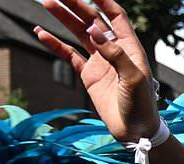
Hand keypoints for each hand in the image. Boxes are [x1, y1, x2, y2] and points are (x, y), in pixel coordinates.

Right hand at [34, 0, 159, 142]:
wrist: (135, 130)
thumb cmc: (142, 105)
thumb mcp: (133, 78)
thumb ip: (115, 54)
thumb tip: (93, 30)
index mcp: (129, 47)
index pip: (116, 16)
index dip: (103, 1)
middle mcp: (114, 50)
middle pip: (92, 20)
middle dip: (76, 5)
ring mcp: (99, 61)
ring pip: (78, 33)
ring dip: (63, 18)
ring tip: (47, 2)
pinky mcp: (89, 75)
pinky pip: (69, 55)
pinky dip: (56, 44)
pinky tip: (41, 33)